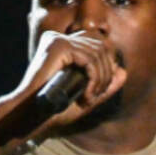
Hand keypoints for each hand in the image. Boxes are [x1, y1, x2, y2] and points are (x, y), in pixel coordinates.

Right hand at [0, 30, 127, 149]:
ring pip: (98, 53)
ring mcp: (57, 40)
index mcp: (63, 46)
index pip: (98, 44)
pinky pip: (89, 59)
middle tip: (96, 96)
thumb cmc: (54, 110)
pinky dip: (94, 78)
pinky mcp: (57, 46)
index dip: (107, 66)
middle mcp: (59, 38)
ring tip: (90, 97)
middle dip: (106, 74)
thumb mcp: (86, 97)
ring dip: (101, 79)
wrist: (31, 116)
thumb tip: (124, 72)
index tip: (99, 90)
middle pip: (101, 47)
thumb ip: (104, 85)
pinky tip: (87, 94)